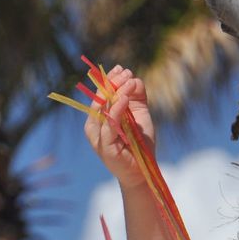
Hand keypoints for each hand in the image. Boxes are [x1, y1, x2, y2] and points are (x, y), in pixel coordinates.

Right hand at [83, 65, 154, 187]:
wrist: (144, 170)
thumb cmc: (139, 144)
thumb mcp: (140, 116)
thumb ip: (137, 98)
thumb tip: (134, 78)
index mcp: (100, 118)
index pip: (101, 95)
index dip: (110, 80)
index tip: (122, 69)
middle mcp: (94, 126)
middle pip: (100, 99)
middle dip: (113, 83)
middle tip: (126, 72)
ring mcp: (97, 136)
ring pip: (103, 109)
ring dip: (116, 92)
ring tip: (129, 81)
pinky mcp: (105, 145)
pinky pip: (109, 123)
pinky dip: (116, 109)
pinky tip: (124, 98)